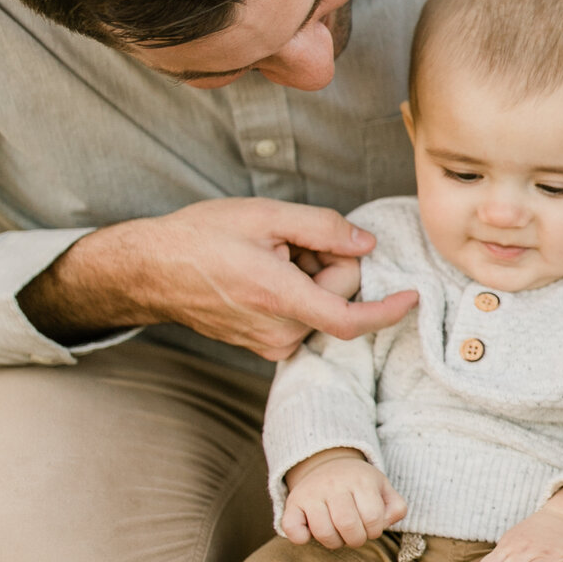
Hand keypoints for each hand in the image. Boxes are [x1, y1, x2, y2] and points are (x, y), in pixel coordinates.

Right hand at [19, 198, 419, 362]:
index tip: (413, 298)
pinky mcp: (264, 346)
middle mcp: (277, 331)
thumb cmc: (200, 237)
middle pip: (339, 297)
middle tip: (291, 241)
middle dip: (330, 264)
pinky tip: (266, 272)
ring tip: (270, 256)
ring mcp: (269, 344)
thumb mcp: (264, 215)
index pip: (350, 319)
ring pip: (322, 306)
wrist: (149, 270)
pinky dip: (297, 291)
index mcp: (278, 298)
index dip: (388, 311)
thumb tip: (367, 244)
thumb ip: (322, 227)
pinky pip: (302, 315)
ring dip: (311, 277)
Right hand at [279, 450, 407, 548]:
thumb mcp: (383, 488)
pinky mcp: (293, 502)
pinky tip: (311, 532)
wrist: (328, 465)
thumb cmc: (360, 484)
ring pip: (323, 532)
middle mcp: (335, 484)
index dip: (375, 530)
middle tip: (355, 535)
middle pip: (348, 525)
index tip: (370, 527)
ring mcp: (311, 493)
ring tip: (338, 533)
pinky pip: (292, 528)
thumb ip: (396, 507)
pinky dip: (301, 538)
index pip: (373, 518)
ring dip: (334, 542)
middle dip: (356, 539)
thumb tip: (385, 522)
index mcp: (361, 480)